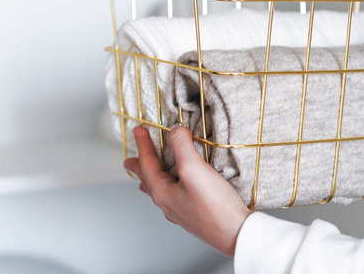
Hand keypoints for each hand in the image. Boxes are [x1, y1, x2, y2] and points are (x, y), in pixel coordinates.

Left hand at [124, 124, 251, 256]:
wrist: (235, 234)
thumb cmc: (214, 206)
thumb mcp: (194, 169)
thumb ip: (181, 146)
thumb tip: (175, 130)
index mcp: (162, 193)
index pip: (146, 163)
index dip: (142, 144)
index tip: (137, 129)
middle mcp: (168, 204)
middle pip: (148, 180)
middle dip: (139, 167)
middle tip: (128, 161)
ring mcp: (181, 212)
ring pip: (159, 191)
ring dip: (152, 179)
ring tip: (147, 176)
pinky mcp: (195, 215)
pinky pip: (174, 196)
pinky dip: (169, 186)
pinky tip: (177, 189)